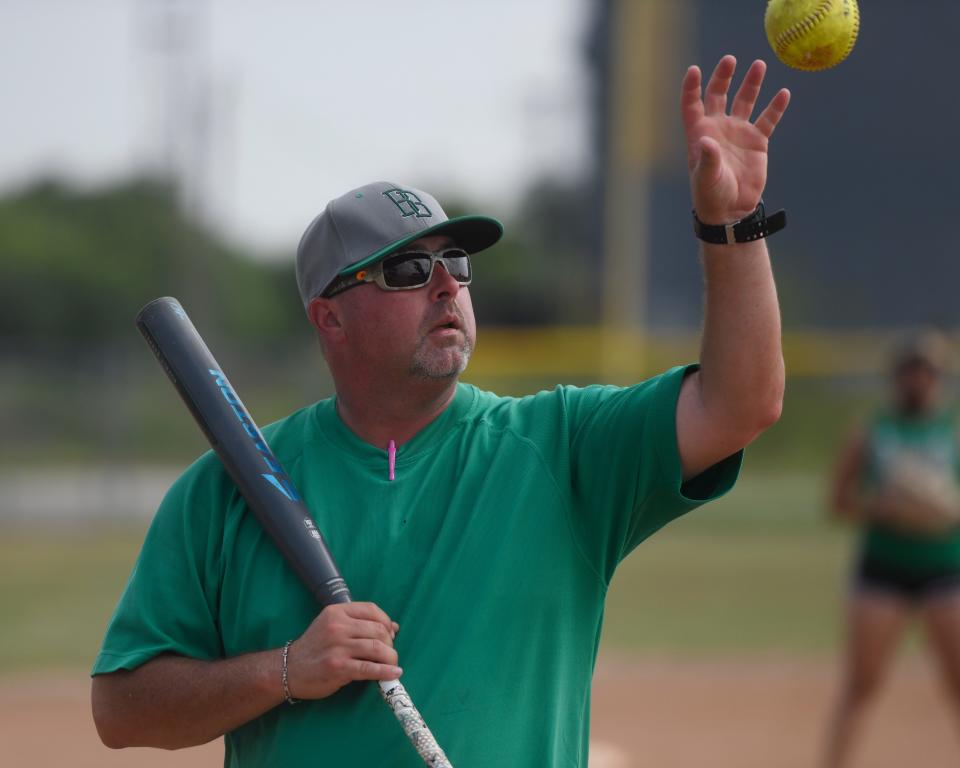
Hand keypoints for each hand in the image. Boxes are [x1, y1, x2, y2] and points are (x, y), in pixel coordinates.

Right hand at [286, 602, 400, 699]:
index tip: (390, 633)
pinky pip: (369, 668)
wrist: (288, 670)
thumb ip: (358, 624)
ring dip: (391, 657)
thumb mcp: (332, 627)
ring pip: (377, 648)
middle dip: (390, 642)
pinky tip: (395, 673)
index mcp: (336, 612)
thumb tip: (393, 627)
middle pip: (378, 630)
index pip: (371, 609)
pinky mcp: (338, 667)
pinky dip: (386, 671)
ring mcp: (337, 647)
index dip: (386, 622)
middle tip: (389, 652)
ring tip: (393, 664)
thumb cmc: (315, 648)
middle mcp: (337, 626)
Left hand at [681, 55, 790, 223]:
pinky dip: (775, 107)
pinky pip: (767, 118)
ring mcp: (738, 132)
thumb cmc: (711, 194)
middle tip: (730, 60)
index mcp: (699, 133)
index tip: (695, 70)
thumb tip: (706, 141)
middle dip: (723, 77)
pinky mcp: (757, 141)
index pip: (692, 104)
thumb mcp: (706, 177)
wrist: (732, 210)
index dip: (692, 87)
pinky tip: (783, 93)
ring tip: (758, 65)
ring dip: (751, 83)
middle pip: (718, 95)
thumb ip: (708, 158)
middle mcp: (718, 128)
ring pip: (745, 101)